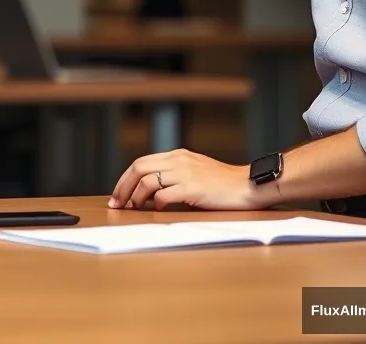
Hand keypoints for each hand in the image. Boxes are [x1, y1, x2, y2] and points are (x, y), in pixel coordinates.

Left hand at [109, 149, 268, 211]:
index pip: (141, 162)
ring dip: (136, 197)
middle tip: (117, 204)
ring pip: (147, 181)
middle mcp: (178, 160)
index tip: (118, 195)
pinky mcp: (193, 188)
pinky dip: (156, 204)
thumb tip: (150, 193)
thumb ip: (175, 175)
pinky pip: (165, 195)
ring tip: (134, 209)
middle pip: (138, 168)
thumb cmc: (223, 184)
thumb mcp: (195, 172)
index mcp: (177, 155)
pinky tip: (157, 211)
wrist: (248, 185)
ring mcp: (185, 173)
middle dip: (123, 187)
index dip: (125, 179)